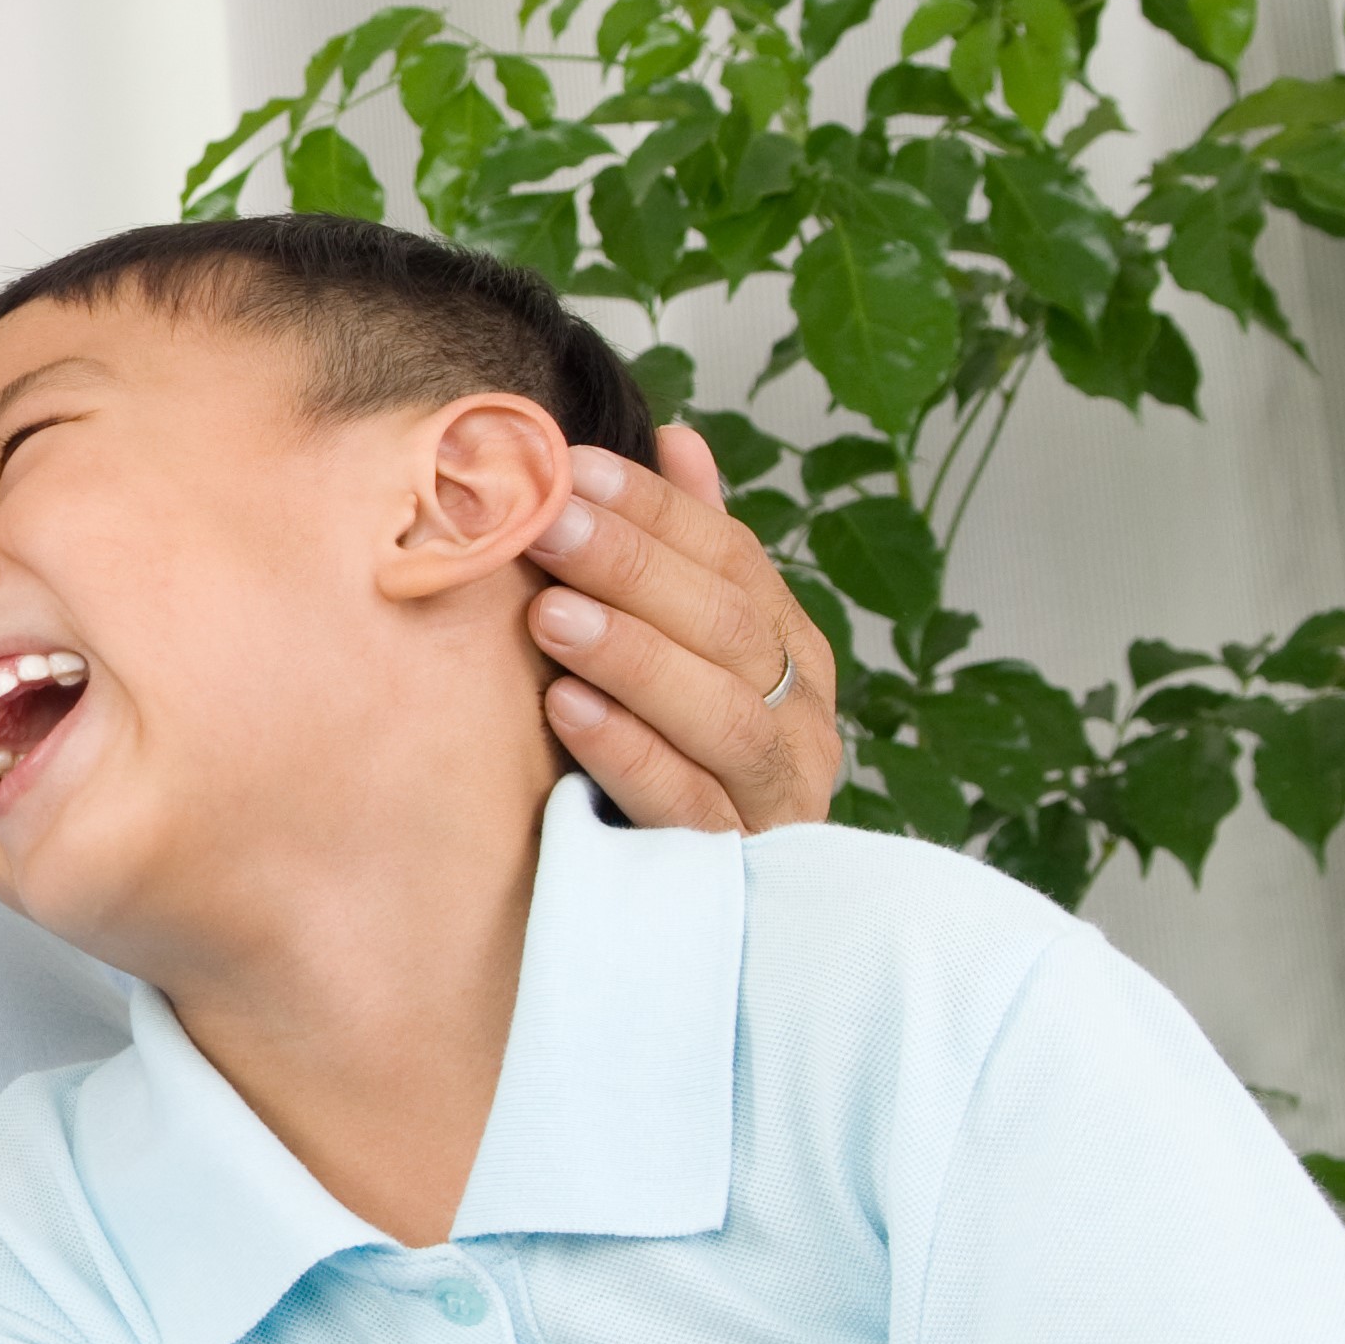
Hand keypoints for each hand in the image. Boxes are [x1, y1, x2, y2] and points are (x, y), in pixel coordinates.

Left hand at [530, 426, 841, 832]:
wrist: (690, 906)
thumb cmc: (670, 752)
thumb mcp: (680, 648)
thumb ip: (686, 554)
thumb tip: (678, 437)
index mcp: (789, 649)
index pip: (731, 558)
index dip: (655, 509)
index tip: (571, 466)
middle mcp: (800, 716)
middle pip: (727, 625)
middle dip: (632, 566)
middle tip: (544, 523)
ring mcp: (777, 794)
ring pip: (720, 714)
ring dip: (633, 656)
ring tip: (551, 614)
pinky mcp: (735, 865)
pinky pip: (688, 805)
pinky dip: (631, 752)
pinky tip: (568, 710)